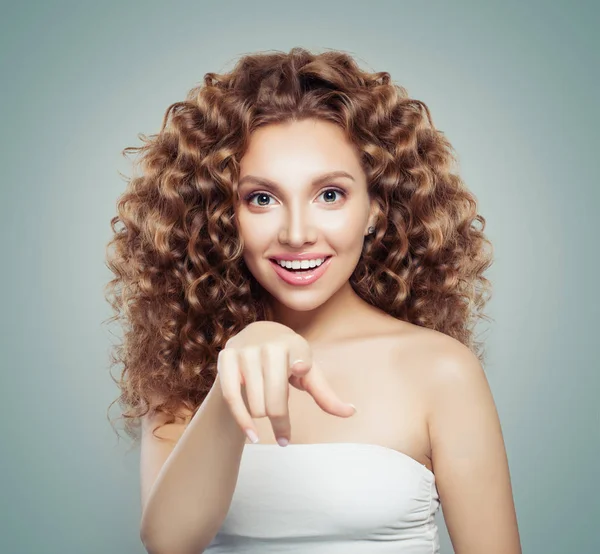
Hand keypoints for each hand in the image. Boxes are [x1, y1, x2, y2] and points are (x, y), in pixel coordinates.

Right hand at [217, 321, 355, 445]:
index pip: (299, 359)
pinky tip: (251, 435)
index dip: (299, 363)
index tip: (299, 368)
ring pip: (255, 403)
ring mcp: (245, 350)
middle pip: (275, 398)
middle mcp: (268, 345)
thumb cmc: (288, 359)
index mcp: (294, 344)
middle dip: (280, 422)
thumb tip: (351, 413)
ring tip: (267, 418)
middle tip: (284, 437)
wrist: (256, 333)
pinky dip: (241, 420)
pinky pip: (231, 396)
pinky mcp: (226, 357)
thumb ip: (326, 395)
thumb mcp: (309, 373)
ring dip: (262, 419)